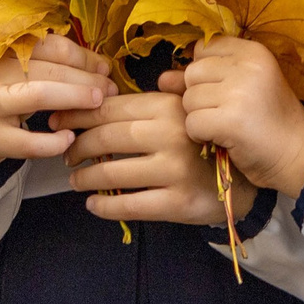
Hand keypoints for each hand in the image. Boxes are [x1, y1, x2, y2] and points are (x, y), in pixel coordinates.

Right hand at [0, 35, 112, 173]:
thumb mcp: (6, 74)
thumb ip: (42, 67)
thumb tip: (97, 66)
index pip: (47, 44)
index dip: (81, 54)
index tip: (104, 67)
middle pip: (48, 68)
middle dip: (86, 77)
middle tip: (110, 88)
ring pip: (39, 95)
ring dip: (75, 97)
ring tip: (99, 103)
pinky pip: (27, 141)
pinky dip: (52, 141)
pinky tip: (68, 139)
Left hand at [61, 88, 236, 225]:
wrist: (244, 183)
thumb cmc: (203, 143)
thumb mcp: (180, 112)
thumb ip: (144, 105)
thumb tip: (91, 97)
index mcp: (167, 106)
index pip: (109, 108)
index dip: (78, 116)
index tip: (59, 122)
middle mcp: (170, 135)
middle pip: (106, 139)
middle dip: (79, 148)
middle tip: (68, 155)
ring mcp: (174, 170)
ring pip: (111, 174)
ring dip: (85, 178)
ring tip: (76, 179)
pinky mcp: (177, 203)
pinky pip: (128, 206)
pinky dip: (103, 206)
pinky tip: (92, 204)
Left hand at [174, 38, 303, 198]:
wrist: (300, 156)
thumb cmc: (270, 123)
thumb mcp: (241, 90)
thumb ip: (202, 79)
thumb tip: (162, 78)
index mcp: (254, 52)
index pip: (204, 49)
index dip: (206, 74)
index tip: (225, 92)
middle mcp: (247, 65)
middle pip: (192, 73)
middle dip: (200, 97)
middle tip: (226, 113)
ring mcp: (239, 92)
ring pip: (189, 99)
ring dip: (200, 118)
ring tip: (227, 127)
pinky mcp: (231, 119)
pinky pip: (192, 123)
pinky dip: (201, 137)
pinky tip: (223, 140)